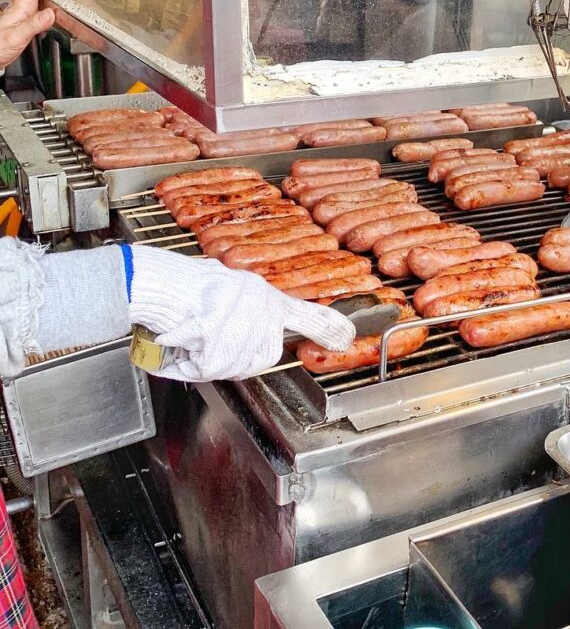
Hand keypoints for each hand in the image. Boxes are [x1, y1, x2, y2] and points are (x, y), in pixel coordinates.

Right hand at [127, 246, 355, 381]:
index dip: (325, 327)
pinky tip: (180, 340)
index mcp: (261, 293)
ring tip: (191, 338)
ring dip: (208, 361)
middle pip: (263, 354)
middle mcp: (257, 298)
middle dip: (236, 359)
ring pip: (235, 364)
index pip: (303, 312)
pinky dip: (189, 361)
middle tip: (209, 344)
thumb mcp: (226, 292)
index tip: (346, 336)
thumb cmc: (180, 289)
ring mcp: (239, 309)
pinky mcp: (216, 321)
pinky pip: (209, 364)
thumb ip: (251, 314)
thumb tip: (263, 338)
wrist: (149, 279)